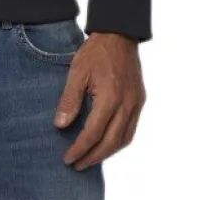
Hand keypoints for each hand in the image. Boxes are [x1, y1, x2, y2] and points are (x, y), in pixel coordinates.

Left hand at [54, 31, 145, 169]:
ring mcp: (136, 104)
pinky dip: (118, 141)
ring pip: (124, 139)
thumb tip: (60, 126)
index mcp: (110, 97)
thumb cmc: (96, 51)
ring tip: (90, 158)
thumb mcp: (77, 71)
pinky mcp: (139, 101)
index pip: (93, 133)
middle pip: (110, 142)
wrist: (119, 34)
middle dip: (93, 157)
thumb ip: (69, 100)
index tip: (67, 159)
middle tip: (77, 165)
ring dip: (107, 153)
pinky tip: (106, 143)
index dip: (80, 149)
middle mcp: (127, 104)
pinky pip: (131, 129)